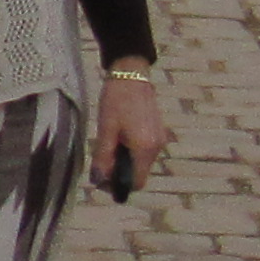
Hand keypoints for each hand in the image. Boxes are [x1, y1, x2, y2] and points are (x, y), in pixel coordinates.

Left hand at [96, 70, 170, 195]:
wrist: (131, 74)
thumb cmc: (116, 100)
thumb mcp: (106, 129)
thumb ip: (103, 157)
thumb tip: (99, 180)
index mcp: (145, 148)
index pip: (137, 183)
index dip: (119, 186)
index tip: (102, 180)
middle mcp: (157, 147)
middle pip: (139, 174)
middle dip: (120, 173)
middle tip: (101, 163)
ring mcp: (160, 139)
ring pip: (141, 163)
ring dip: (125, 161)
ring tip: (109, 144)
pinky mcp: (158, 132)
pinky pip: (144, 151)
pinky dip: (131, 151)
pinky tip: (119, 137)